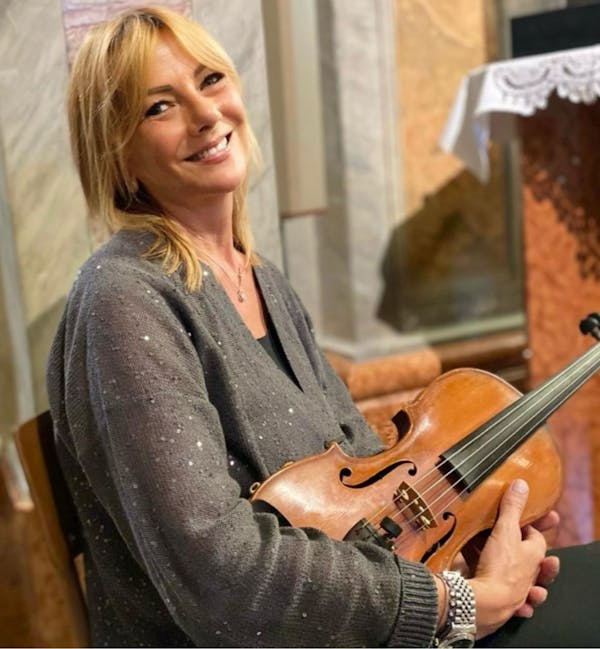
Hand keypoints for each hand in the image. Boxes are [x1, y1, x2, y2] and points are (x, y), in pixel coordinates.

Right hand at [467, 479, 549, 638]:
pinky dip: (518, 602)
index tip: (526, 520)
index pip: (536, 537)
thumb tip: (522, 484)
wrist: (487, 602)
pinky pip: (514, 602)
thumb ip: (512, 508)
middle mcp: (529, 573)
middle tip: (531, 546)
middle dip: (533, 554)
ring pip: (527, 583)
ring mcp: (517, 589)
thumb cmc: (500, 565)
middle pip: (534, 560)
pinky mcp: (504, 603)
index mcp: (533, 554)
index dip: (531, 526)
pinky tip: (519, 601)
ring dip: (530, 581)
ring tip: (531, 578)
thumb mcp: (505, 530)